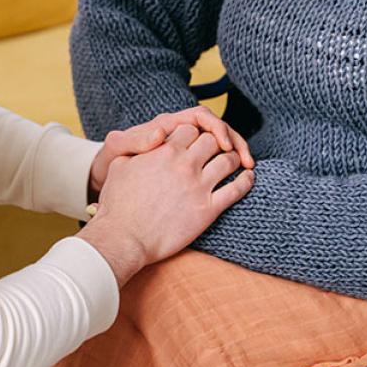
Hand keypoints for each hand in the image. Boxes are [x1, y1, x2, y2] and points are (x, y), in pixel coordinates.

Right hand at [78, 124, 254, 286]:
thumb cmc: (118, 205)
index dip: (195, 133)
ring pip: (229, 160)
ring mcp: (199, 187)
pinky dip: (246, 180)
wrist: (125, 238)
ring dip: (235, 157)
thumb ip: (136, 149)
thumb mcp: (119, 166)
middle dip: (216, 142)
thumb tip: (148, 141)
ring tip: (237, 160)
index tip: (196, 141)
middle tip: (219, 149)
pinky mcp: (208, 210)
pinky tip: (248, 177)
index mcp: (165, 151)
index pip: (191, 129)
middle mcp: (185, 165)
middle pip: (213, 141)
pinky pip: (237, 189)